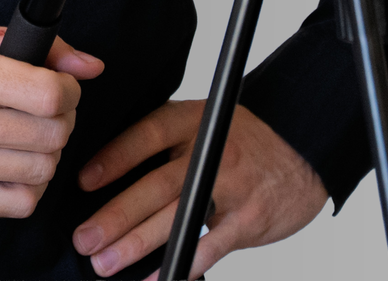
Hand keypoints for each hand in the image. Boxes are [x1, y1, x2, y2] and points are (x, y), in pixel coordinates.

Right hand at [0, 23, 103, 217]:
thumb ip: (34, 47)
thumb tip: (90, 66)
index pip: (50, 95)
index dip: (69, 90)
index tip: (61, 87)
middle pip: (53, 135)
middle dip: (63, 120)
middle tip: (47, 111)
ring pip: (41, 172)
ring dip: (47, 154)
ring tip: (28, 137)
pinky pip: (16, 204)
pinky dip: (28, 187)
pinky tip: (14, 166)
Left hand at [72, 101, 327, 277]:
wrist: (304, 150)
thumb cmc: (245, 141)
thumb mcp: (206, 122)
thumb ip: (167, 141)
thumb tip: (107, 170)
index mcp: (196, 121)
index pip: (150, 134)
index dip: (116, 157)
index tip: (83, 181)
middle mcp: (213, 151)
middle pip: (158, 184)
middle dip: (116, 215)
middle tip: (85, 238)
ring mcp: (233, 187)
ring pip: (178, 218)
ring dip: (138, 244)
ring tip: (105, 263)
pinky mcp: (249, 219)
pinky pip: (209, 247)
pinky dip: (179, 265)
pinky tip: (155, 277)